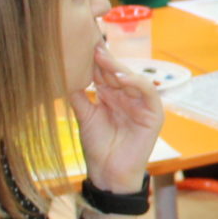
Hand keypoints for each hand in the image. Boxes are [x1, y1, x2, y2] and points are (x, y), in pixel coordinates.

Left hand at [71, 44, 164, 194]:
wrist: (108, 173)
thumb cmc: (98, 147)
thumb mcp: (85, 116)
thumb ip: (79, 96)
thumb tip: (63, 73)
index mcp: (112, 96)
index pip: (105, 73)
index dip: (94, 61)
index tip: (80, 47)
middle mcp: (127, 97)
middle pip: (118, 72)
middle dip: (105, 59)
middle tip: (91, 45)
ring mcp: (141, 104)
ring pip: (133, 78)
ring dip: (119, 67)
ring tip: (103, 58)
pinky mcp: (154, 114)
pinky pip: (149, 93)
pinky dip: (136, 82)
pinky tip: (121, 77)